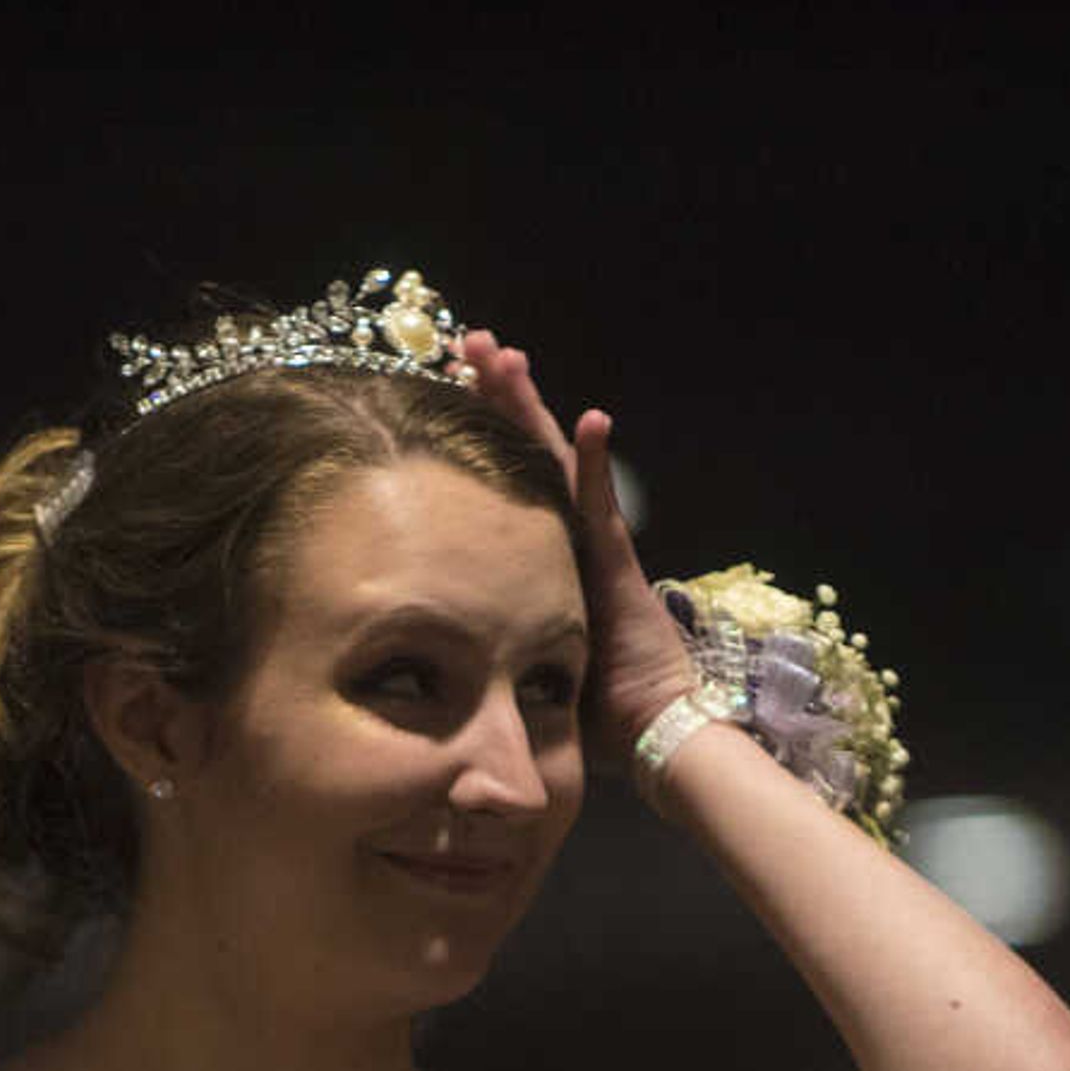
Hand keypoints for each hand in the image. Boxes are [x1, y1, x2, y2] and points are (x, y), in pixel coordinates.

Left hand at [461, 330, 701, 755]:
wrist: (648, 729)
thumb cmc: (588, 709)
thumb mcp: (515, 659)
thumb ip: (479, 639)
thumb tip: (421, 646)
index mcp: (543, 550)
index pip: (507, 474)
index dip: (480, 429)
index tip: (446, 384)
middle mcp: (570, 535)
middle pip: (530, 448)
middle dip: (500, 392)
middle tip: (470, 340)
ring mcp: (597, 544)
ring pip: (560, 460)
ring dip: (535, 407)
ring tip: (509, 356)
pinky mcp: (619, 564)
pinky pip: (604, 508)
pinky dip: (599, 464)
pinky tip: (592, 421)